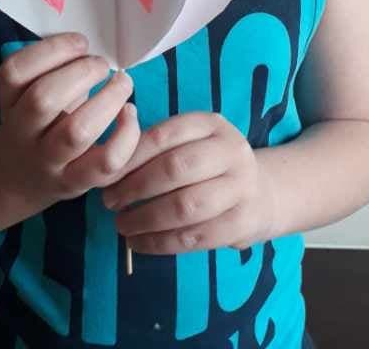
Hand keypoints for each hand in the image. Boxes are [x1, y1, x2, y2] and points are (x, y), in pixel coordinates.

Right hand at [0, 33, 139, 210]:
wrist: (19, 177)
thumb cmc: (37, 120)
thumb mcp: (29, 92)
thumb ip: (53, 68)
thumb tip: (93, 47)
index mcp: (10, 101)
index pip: (15, 72)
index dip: (52, 50)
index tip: (81, 43)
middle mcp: (23, 132)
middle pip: (43, 99)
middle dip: (81, 73)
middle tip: (102, 65)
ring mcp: (49, 162)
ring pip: (76, 132)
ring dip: (107, 100)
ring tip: (123, 83)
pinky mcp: (77, 183)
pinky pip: (106, 163)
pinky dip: (126, 135)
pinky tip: (129, 114)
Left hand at [102, 112, 274, 254]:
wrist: (261, 192)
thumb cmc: (210, 165)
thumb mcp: (190, 142)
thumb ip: (154, 145)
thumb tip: (109, 155)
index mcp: (212, 124)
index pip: (164, 136)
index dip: (130, 157)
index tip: (106, 175)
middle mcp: (231, 150)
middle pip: (175, 169)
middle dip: (135, 188)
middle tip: (109, 202)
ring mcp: (241, 187)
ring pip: (185, 206)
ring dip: (145, 219)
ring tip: (121, 225)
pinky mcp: (242, 222)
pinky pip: (195, 237)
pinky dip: (161, 243)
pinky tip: (139, 243)